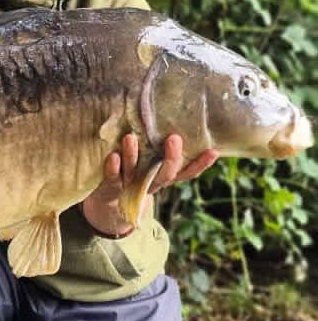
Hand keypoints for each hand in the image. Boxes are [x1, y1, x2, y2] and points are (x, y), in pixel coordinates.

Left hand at [81, 134, 218, 234]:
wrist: (108, 204)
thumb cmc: (132, 172)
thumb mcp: (148, 160)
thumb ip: (157, 145)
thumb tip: (171, 116)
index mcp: (162, 177)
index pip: (186, 172)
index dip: (200, 164)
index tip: (213, 151)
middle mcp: (150, 182)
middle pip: (165, 174)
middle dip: (171, 157)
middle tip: (174, 138)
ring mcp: (131, 185)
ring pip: (135, 172)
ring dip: (133, 155)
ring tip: (130, 137)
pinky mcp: (111, 186)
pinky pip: (113, 178)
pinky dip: (113, 167)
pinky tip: (113, 156)